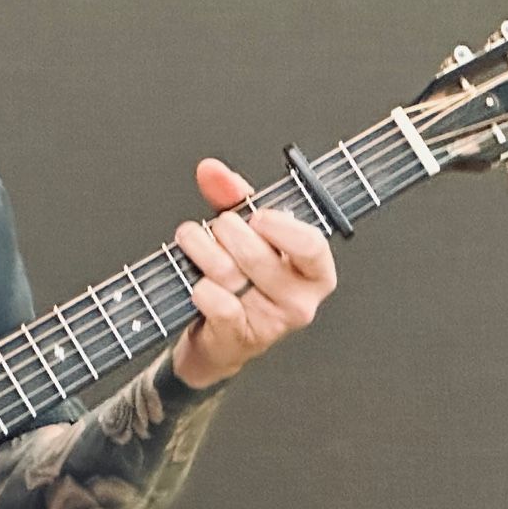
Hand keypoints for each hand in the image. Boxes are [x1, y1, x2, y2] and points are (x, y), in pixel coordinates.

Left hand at [170, 157, 337, 389]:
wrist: (219, 337)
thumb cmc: (242, 280)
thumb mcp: (246, 234)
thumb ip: (234, 197)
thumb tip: (211, 170)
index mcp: (315, 272)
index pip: (311, 245)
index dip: (280, 226)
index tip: (257, 215)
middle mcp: (300, 300)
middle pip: (258, 254)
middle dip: (226, 230)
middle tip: (217, 227)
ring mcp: (271, 323)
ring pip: (229, 273)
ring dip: (201, 249)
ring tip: (192, 241)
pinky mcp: (240, 338)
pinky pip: (216, 302)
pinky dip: (199, 286)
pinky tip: (196, 282)